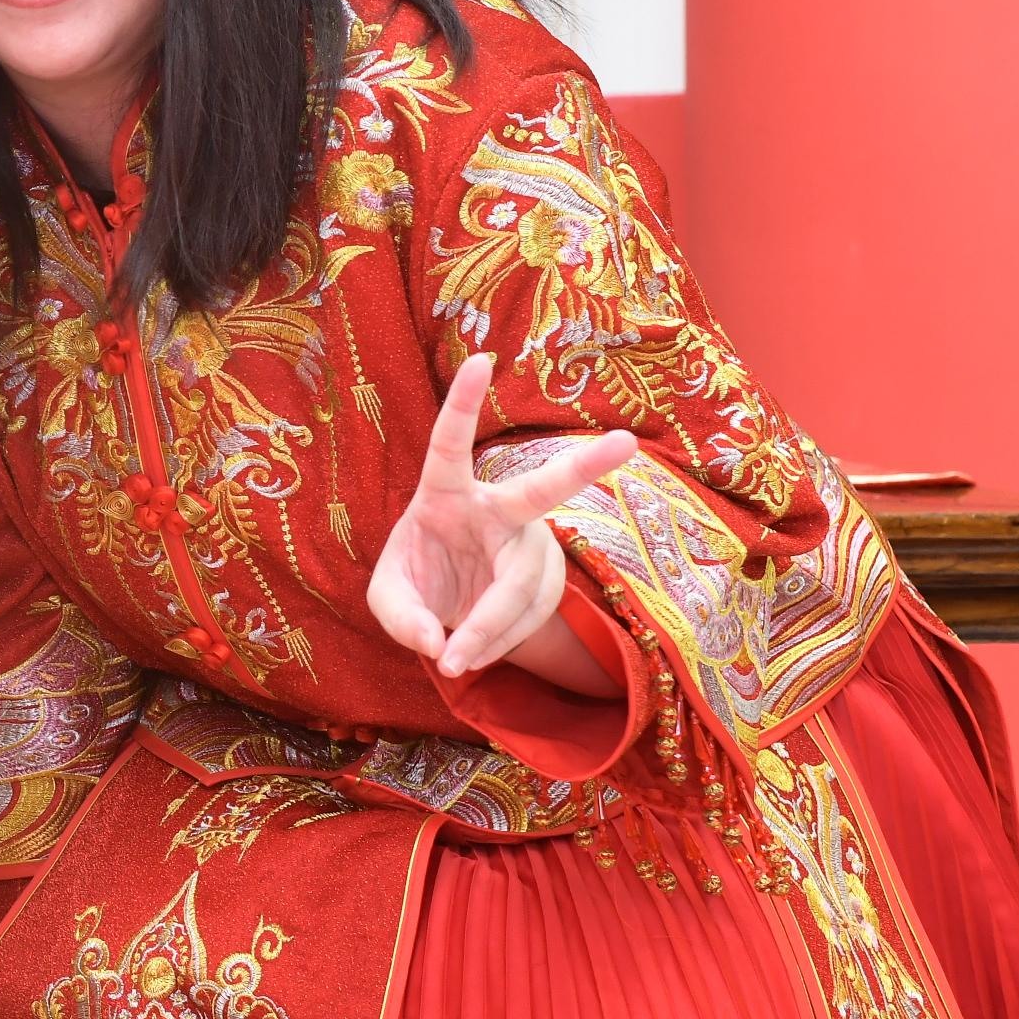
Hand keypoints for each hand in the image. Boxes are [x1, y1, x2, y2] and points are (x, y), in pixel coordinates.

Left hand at [365, 353, 637, 678]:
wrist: (451, 611)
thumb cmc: (418, 583)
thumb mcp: (389, 599)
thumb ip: (400, 617)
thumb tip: (436, 642)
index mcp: (445, 494)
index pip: (451, 445)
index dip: (464, 404)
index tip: (479, 359)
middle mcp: (497, 510)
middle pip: (541, 492)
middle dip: (583, 468)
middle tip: (629, 442)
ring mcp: (530, 542)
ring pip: (522, 588)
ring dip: (488, 631)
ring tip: (454, 660)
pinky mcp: (550, 577)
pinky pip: (531, 616)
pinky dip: (498, 643)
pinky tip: (477, 648)